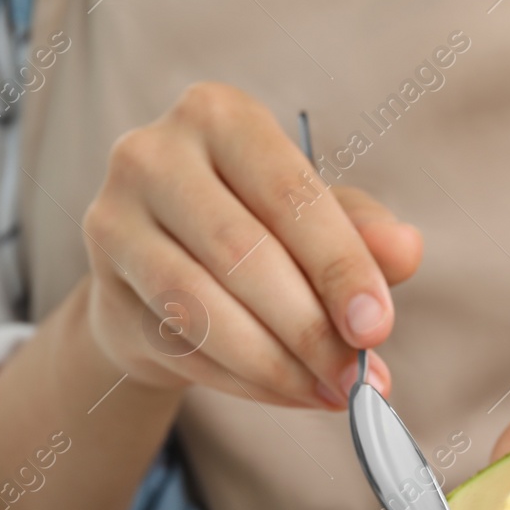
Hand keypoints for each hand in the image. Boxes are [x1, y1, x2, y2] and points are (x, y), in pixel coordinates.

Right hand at [81, 82, 423, 406]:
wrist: (160, 271)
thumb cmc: (254, 225)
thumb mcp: (315, 214)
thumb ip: (362, 229)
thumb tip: (406, 250)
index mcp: (216, 116)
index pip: (287, 194)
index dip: (337, 265)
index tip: (377, 327)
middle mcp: (151, 157)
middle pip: (241, 254)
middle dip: (310, 328)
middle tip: (359, 378)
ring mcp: (113, 226)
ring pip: (202, 310)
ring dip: (278, 366)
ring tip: (331, 393)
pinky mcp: (104, 297)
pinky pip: (184, 352)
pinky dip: (248, 384)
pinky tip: (293, 394)